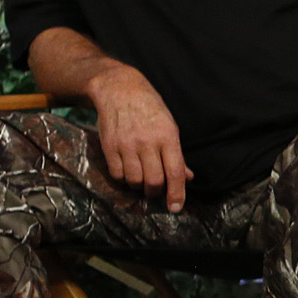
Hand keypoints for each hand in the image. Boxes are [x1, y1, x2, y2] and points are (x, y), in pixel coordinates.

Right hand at [86, 65, 192, 210]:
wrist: (119, 89)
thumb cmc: (150, 109)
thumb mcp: (170, 127)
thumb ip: (177, 154)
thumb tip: (188, 178)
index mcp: (168, 136)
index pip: (175, 172)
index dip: (177, 193)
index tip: (176, 208)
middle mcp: (148, 142)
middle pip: (154, 181)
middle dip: (156, 192)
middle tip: (156, 189)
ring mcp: (127, 144)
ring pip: (134, 181)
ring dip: (139, 187)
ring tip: (141, 179)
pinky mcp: (109, 146)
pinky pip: (117, 174)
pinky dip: (123, 179)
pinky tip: (127, 171)